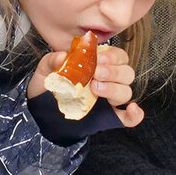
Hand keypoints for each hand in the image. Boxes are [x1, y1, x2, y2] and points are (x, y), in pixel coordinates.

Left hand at [27, 45, 143, 127]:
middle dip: (114, 71)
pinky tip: (132, 110)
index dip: (113, 56)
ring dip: (116, 88)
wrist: (40, 112)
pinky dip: (134, 115)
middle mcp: (108, 81)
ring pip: (127, 92)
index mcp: (98, 65)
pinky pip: (128, 118)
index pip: (118, 56)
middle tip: (96, 73)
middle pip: (127, 73)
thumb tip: (64, 57)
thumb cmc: (47, 86)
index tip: (98, 58)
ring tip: (95, 88)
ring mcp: (109, 100)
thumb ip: (53, 60)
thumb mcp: (46, 69)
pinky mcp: (108, 118)